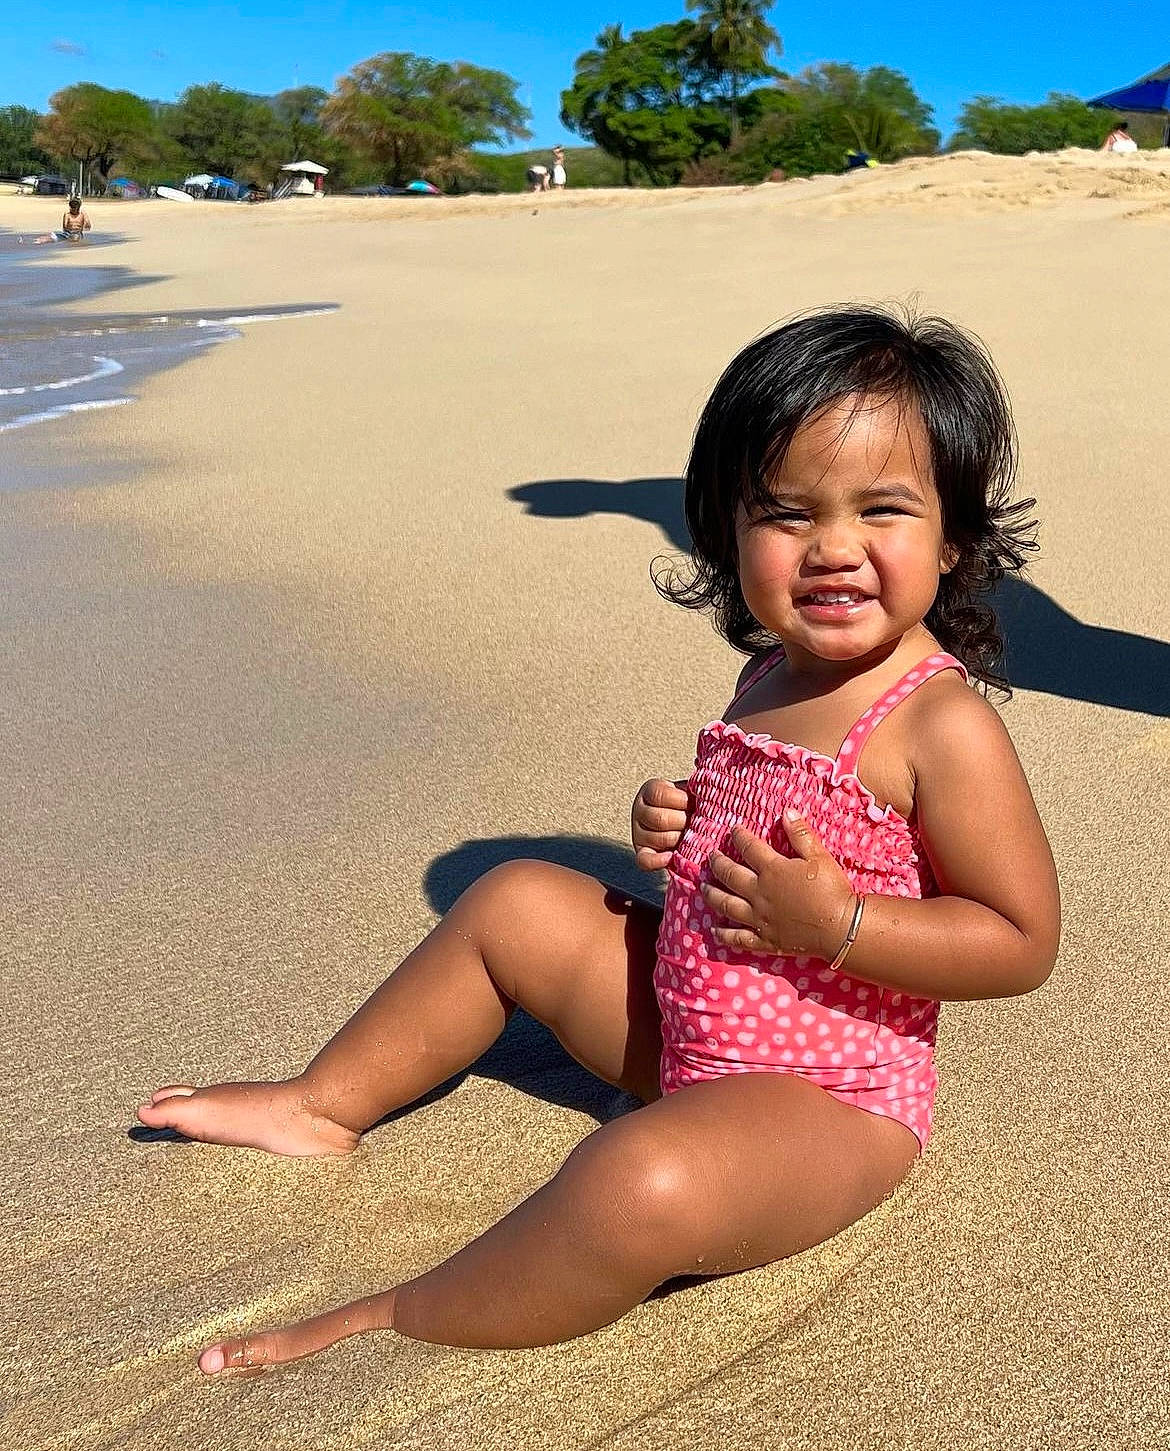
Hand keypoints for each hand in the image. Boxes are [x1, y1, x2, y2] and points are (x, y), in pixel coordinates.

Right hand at [631, 778, 689, 869]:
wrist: (685, 822)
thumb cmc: (691, 804)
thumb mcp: (691, 789)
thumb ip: (698, 785)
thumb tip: (712, 783)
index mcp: (650, 790)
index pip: (660, 795)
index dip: (682, 801)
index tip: (694, 804)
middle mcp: (639, 810)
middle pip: (659, 819)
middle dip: (683, 823)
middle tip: (696, 823)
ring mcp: (638, 833)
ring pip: (657, 839)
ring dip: (679, 840)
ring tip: (690, 837)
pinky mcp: (641, 853)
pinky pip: (644, 861)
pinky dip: (658, 861)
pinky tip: (671, 855)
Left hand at [701, 810, 855, 958]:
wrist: (842, 927)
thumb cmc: (832, 889)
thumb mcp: (819, 857)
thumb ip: (801, 834)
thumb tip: (787, 811)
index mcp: (772, 870)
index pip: (749, 848)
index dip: (739, 836)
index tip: (733, 830)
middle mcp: (759, 893)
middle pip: (730, 875)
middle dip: (717, 864)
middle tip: (710, 857)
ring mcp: (759, 918)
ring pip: (727, 905)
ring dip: (712, 895)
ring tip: (703, 889)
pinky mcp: (765, 939)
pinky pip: (739, 938)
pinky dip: (724, 935)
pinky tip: (715, 931)